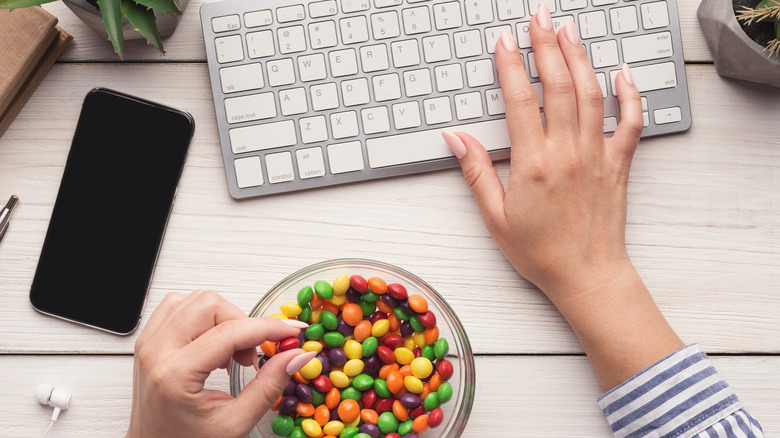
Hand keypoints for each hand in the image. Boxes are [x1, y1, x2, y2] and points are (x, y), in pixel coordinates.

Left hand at [126, 290, 312, 437]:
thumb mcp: (236, 422)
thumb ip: (269, 385)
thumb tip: (296, 355)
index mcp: (175, 375)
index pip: (230, 332)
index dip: (268, 327)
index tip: (291, 332)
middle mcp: (156, 352)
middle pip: (210, 304)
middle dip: (243, 323)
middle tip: (252, 356)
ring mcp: (149, 342)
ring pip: (196, 299)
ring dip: (224, 319)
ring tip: (231, 352)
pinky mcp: (149, 338)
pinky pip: (180, 305)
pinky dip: (205, 318)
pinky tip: (213, 343)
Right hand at [442, 9, 642, 303]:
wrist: (586, 276)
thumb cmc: (540, 252)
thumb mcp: (495, 217)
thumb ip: (476, 172)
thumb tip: (455, 138)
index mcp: (533, 164)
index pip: (519, 101)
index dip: (510, 66)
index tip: (504, 41)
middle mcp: (567, 152)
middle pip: (557, 85)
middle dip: (546, 46)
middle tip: (539, 18)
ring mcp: (596, 155)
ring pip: (590, 94)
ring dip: (579, 58)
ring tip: (569, 31)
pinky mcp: (618, 164)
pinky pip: (630, 122)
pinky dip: (630, 95)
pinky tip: (622, 73)